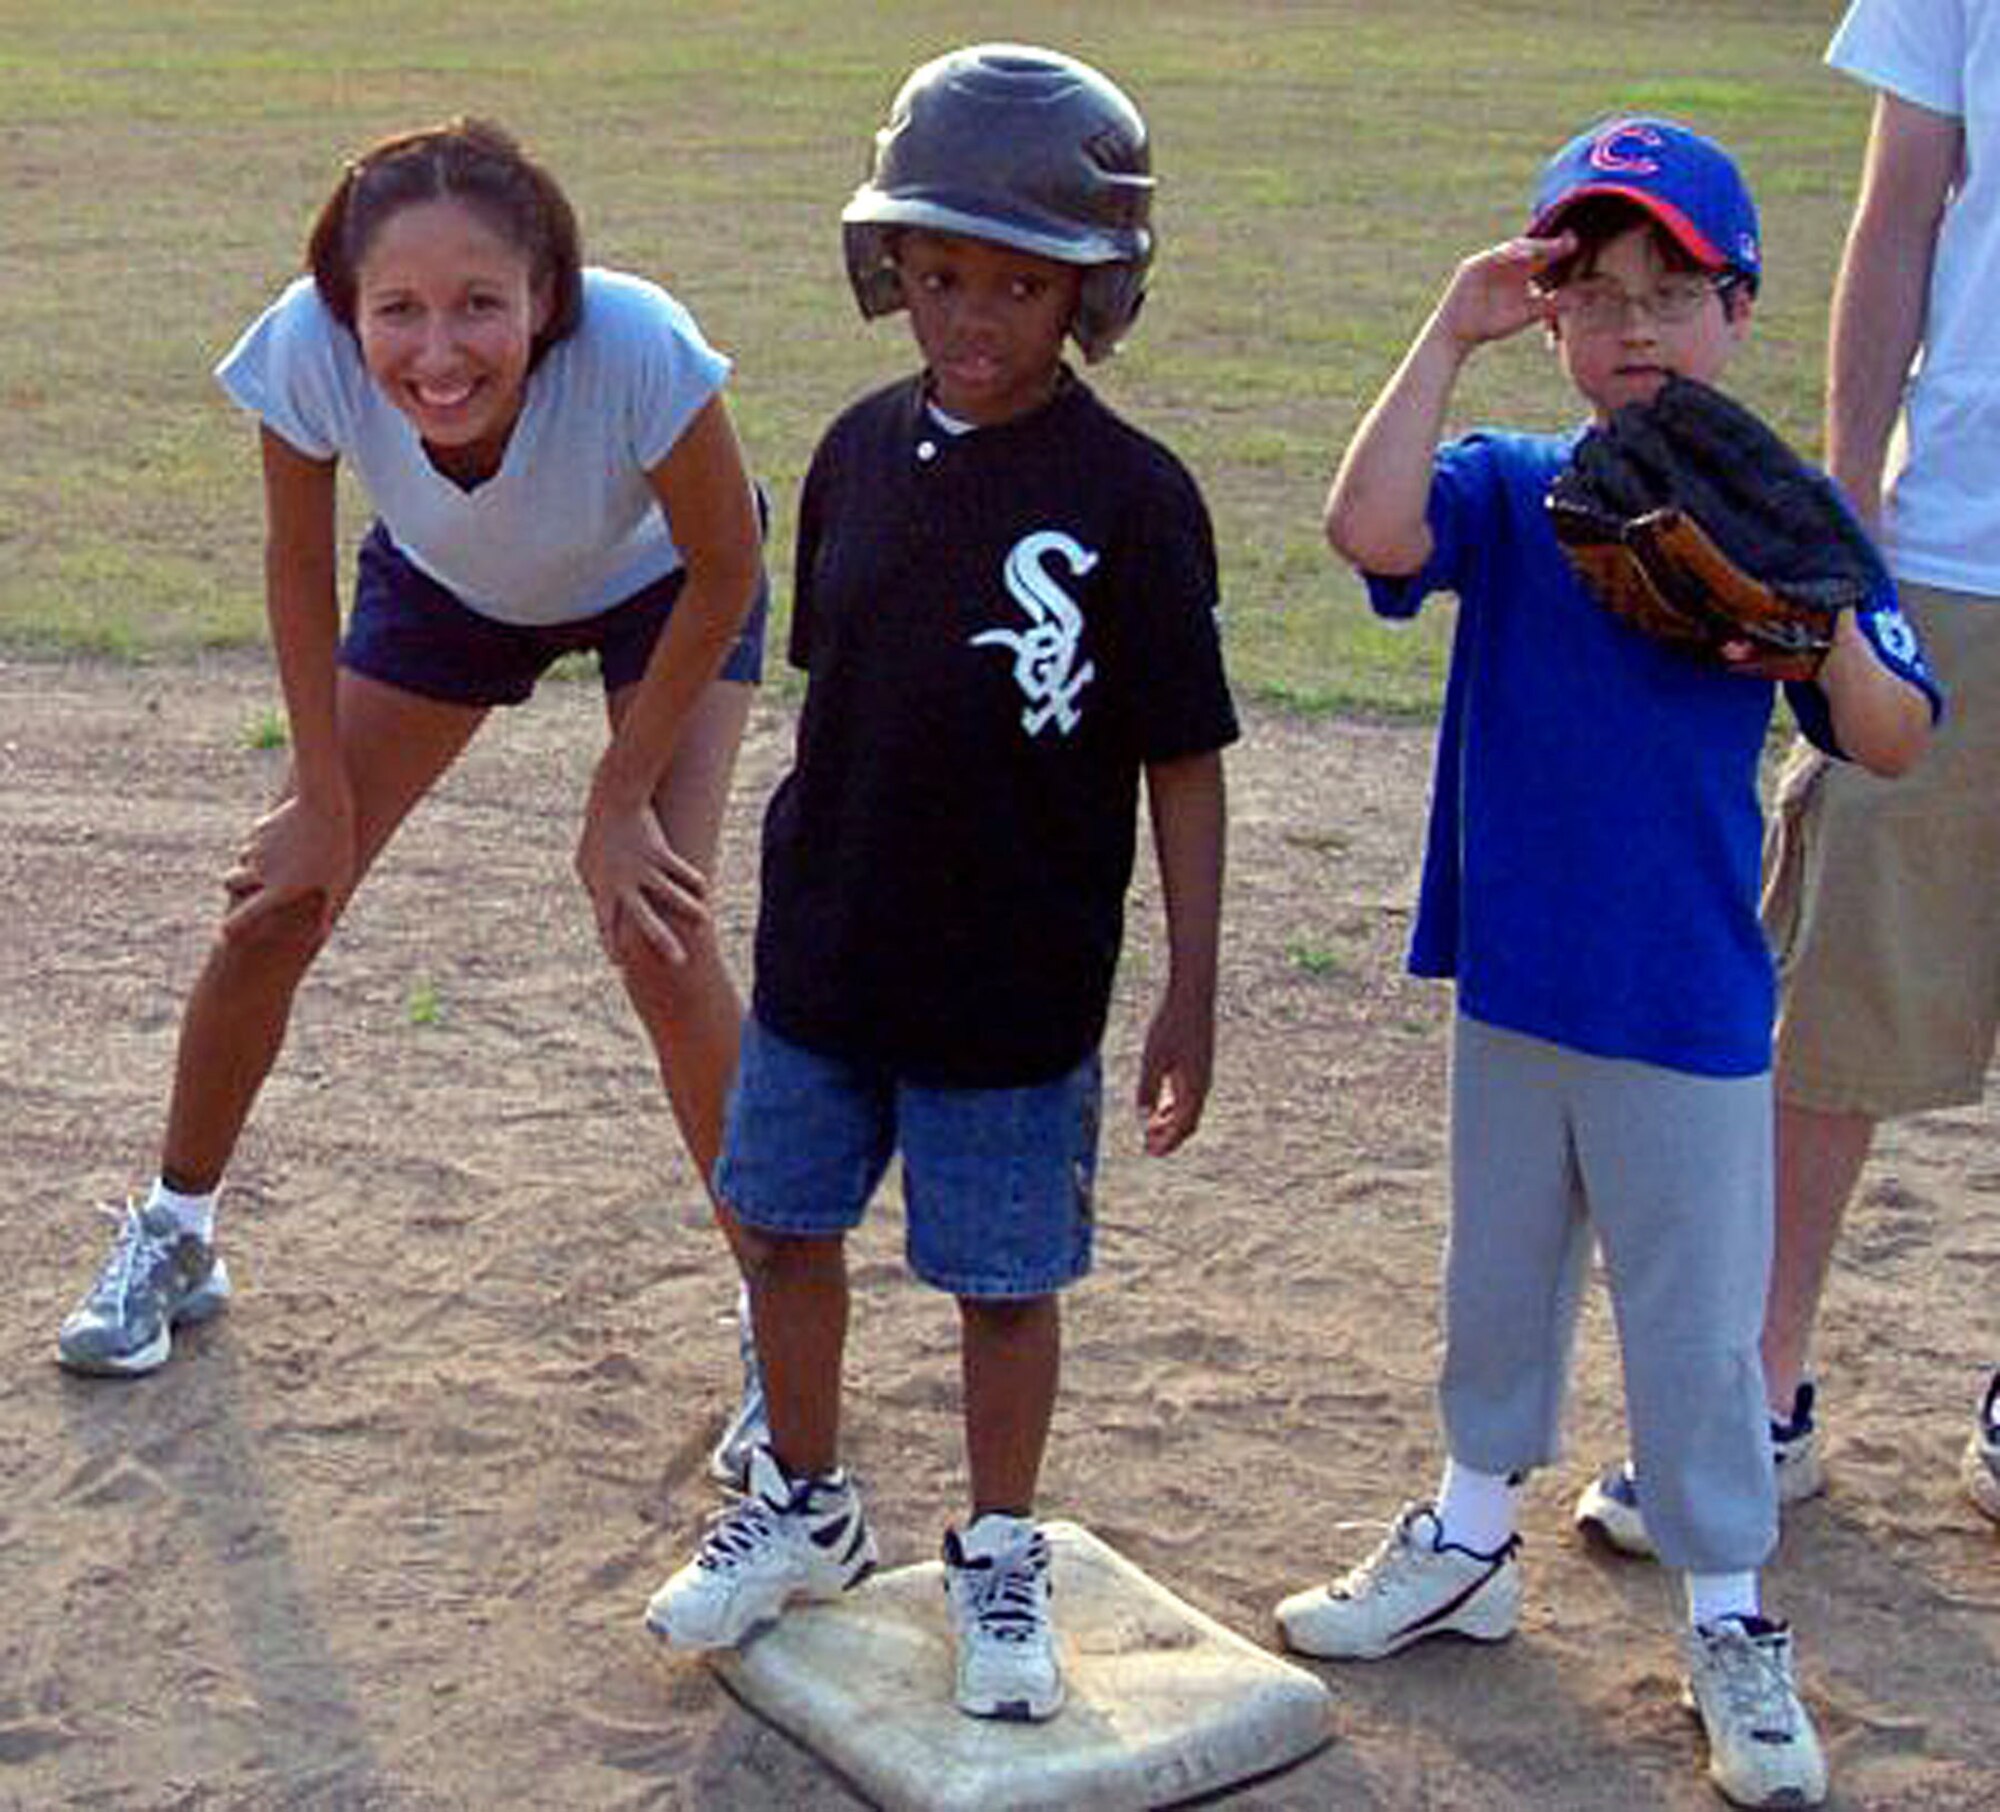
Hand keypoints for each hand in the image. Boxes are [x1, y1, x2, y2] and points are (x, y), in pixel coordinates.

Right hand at [221, 789, 354, 940]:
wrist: (324, 805)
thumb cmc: (337, 849)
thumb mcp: (338, 883)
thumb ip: (326, 912)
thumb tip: (322, 936)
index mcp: (278, 891)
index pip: (241, 919)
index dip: (230, 929)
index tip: (225, 935)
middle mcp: (260, 872)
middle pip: (229, 883)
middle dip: (235, 886)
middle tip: (248, 888)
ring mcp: (258, 848)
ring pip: (243, 858)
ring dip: (251, 861)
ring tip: (278, 858)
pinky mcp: (261, 828)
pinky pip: (256, 838)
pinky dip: (264, 840)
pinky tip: (287, 834)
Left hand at [575, 795, 709, 967]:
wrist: (614, 800)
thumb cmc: (598, 832)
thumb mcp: (586, 862)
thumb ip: (593, 886)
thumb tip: (596, 901)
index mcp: (604, 888)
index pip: (606, 925)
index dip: (612, 945)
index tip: (621, 966)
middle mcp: (624, 883)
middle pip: (646, 919)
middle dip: (663, 942)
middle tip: (679, 962)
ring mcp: (643, 868)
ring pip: (671, 894)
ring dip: (690, 909)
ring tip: (704, 921)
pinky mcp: (660, 852)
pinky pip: (681, 871)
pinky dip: (694, 881)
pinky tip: (704, 891)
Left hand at [1135, 985, 1214, 1156]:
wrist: (1192, 996)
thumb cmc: (1171, 1025)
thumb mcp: (1154, 1057)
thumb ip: (1148, 1087)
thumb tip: (1143, 1114)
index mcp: (1194, 1087)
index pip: (1183, 1126)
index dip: (1168, 1142)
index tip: (1152, 1153)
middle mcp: (1201, 1084)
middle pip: (1187, 1122)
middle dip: (1169, 1137)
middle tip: (1149, 1148)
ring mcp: (1200, 1074)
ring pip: (1187, 1109)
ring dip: (1170, 1123)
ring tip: (1150, 1131)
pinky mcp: (1196, 1064)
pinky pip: (1186, 1095)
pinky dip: (1173, 1107)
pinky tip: (1158, 1107)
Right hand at [1435, 232, 1573, 352]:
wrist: (1459, 334)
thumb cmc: (1491, 325)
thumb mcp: (1527, 314)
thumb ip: (1550, 305)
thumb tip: (1581, 300)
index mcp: (1520, 271)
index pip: (1542, 255)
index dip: (1558, 247)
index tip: (1574, 243)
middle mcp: (1506, 263)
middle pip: (1529, 247)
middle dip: (1547, 243)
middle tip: (1568, 240)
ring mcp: (1488, 262)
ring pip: (1512, 249)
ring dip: (1530, 246)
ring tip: (1548, 246)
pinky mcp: (1472, 266)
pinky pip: (1491, 257)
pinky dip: (1505, 254)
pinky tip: (1522, 254)